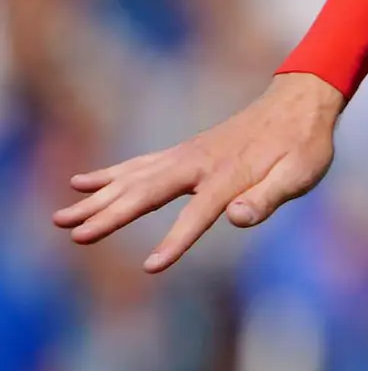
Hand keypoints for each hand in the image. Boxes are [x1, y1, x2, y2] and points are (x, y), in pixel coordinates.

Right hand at [55, 71, 345, 270]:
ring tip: (61, 217)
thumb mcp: (301, 173)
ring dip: (97, 199)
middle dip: (110, 216)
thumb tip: (238, 218)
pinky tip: (81, 183)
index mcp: (229, 175)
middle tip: (75, 236)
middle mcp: (198, 163)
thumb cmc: (304, 145)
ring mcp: (185, 155)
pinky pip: (138, 166)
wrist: (298, 104)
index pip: (198, 215)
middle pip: (147, 194)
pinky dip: (108, 175)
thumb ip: (268, 196)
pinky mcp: (182, 152)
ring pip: (132, 179)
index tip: (151, 267)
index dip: (176, 241)